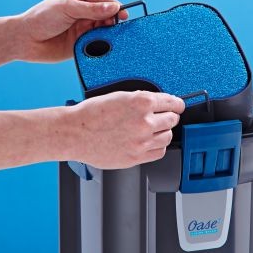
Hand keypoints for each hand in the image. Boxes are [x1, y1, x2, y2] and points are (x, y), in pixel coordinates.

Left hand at [17, 0, 128, 62]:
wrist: (25, 40)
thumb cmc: (42, 18)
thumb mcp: (67, 8)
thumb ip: (91, 9)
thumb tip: (114, 7)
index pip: (102, 1)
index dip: (114, 7)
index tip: (123, 13)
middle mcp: (83, 13)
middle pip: (106, 16)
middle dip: (112, 20)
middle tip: (117, 26)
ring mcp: (83, 29)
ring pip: (103, 30)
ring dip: (108, 33)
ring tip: (111, 36)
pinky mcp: (82, 45)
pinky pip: (97, 44)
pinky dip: (102, 45)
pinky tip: (105, 46)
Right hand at [63, 91, 185, 168]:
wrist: (75, 133)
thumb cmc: (91, 114)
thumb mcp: (119, 96)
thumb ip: (141, 100)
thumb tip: (158, 105)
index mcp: (141, 102)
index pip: (173, 103)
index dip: (177, 105)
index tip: (178, 106)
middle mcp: (145, 122)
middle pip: (172, 120)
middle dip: (168, 117)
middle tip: (161, 117)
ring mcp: (142, 141)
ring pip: (168, 136)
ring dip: (163, 132)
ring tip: (152, 130)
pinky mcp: (136, 156)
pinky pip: (159, 152)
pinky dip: (157, 146)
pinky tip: (148, 142)